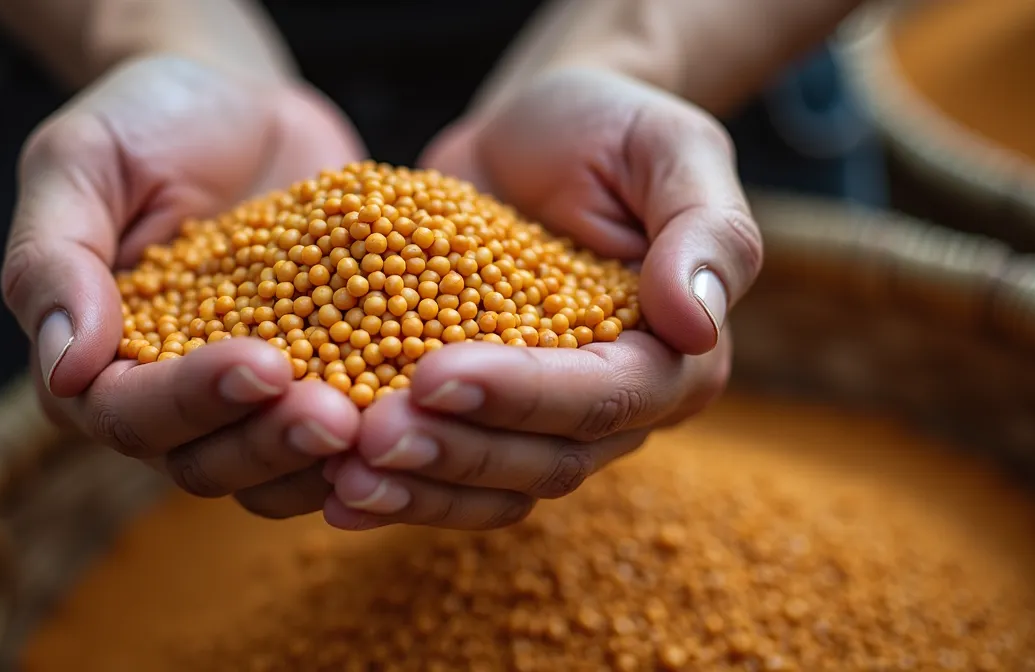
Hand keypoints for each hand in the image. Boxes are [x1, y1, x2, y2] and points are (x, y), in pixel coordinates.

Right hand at [1, 56, 366, 518]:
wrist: (238, 102)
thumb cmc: (144, 122)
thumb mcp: (78, 162)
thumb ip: (54, 259)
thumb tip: (66, 368)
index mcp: (95, 365)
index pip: (130, 414)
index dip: (193, 400)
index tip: (260, 364)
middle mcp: (169, 401)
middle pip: (207, 461)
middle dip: (271, 443)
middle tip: (335, 416)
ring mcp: (250, 399)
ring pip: (277, 468)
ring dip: (326, 459)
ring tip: (379, 423)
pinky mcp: (320, 378)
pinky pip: (346, 429)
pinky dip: (378, 431)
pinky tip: (422, 412)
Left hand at [320, 67, 761, 530]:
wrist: (532, 131)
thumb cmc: (611, 128)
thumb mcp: (671, 150)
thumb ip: (704, 232)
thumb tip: (695, 324)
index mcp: (675, 356)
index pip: (606, 397)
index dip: (523, 396)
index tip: (435, 375)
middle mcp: (614, 405)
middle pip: (544, 460)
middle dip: (456, 452)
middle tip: (370, 438)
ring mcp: (540, 417)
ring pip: (492, 484)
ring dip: (418, 487)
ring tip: (340, 477)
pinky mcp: (477, 411)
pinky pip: (445, 468)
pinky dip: (394, 484)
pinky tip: (330, 488)